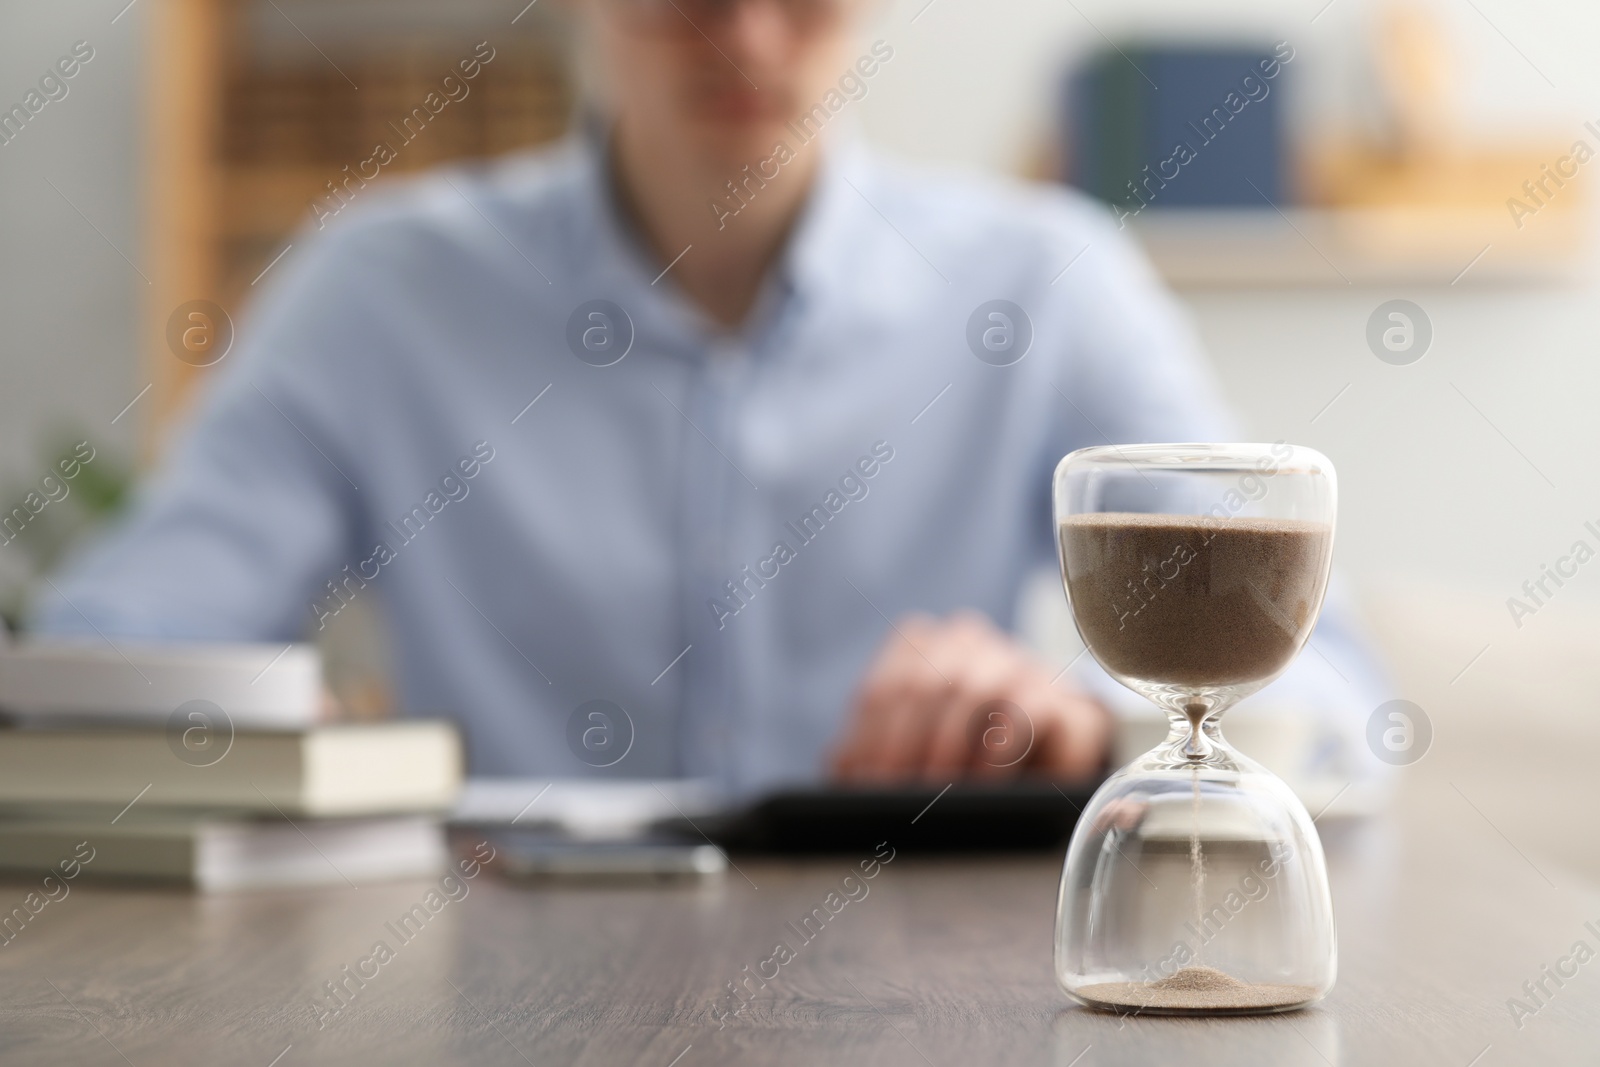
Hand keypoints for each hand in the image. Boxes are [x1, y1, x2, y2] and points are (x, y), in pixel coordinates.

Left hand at [829, 611, 1111, 782]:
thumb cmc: (963, 756)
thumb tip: (840, 776)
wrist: (1049, 758)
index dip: (870, 741)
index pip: (885, 688)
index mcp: (923, 644)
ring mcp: (1020, 663)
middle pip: (926, 685)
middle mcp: (970, 641)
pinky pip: (1027, 713)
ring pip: (973, 688)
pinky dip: (998, 753)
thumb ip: (873, 752)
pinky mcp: (1065, 699)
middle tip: (897, 799)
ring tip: (936, 795)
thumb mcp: (910, 750)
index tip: (864, 787)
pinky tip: (984, 787)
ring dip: (947, 748)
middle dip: (905, 748)